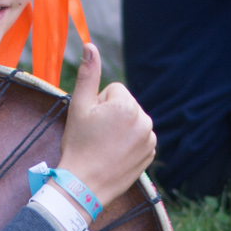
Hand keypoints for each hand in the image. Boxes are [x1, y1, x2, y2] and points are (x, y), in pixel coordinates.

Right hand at [58, 42, 155, 208]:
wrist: (84, 185)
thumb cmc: (78, 145)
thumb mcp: (78, 107)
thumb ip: (87, 74)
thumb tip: (90, 45)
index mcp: (127, 104)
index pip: (114, 91)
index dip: (98, 104)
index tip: (91, 123)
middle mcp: (144, 119)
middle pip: (125, 105)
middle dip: (111, 115)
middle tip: (97, 136)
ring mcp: (150, 138)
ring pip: (132, 121)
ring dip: (121, 129)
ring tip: (105, 146)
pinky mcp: (151, 153)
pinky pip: (140, 138)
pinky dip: (129, 143)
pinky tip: (115, 155)